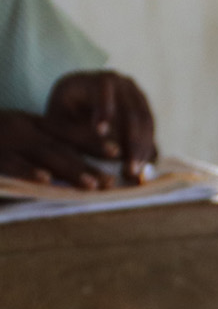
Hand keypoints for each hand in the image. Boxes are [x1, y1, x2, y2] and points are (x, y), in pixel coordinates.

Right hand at [0, 110, 114, 188]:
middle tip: (110, 181)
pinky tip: (45, 180)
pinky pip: (11, 163)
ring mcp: (6, 141)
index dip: (92, 141)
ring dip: (70, 170)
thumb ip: (46, 147)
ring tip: (91, 185)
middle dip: (87, 165)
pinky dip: (28, 171)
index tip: (117, 152)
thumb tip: (78, 168)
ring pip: (44, 155)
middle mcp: (22, 129)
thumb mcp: (20, 134)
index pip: (67, 131)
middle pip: (61, 147)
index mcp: (32, 123)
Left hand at [44, 71, 155, 183]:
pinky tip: (139, 167)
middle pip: (133, 112)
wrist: (76, 103)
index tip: (100, 133)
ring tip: (135, 173)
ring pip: (147, 123)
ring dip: (143, 149)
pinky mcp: (145, 110)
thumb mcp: (59, 124)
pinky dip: (147, 149)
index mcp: (96, 80)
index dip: (104, 110)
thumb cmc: (63, 116)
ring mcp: (138, 96)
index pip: (104, 90)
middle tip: (129, 169)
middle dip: (133, 143)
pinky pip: (151, 131)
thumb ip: (79, 136)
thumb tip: (115, 152)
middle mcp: (123, 84)